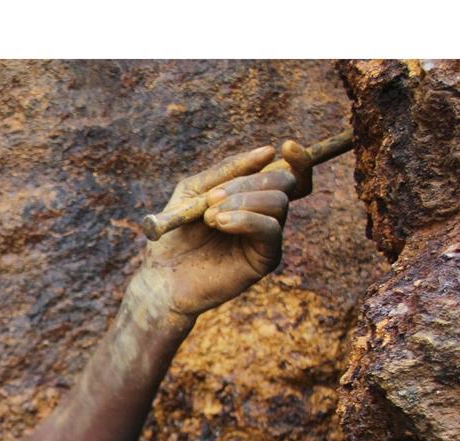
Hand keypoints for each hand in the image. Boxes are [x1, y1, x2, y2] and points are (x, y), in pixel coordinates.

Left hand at [137, 142, 312, 319]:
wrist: (162, 276)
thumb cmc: (174, 234)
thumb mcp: (194, 191)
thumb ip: (227, 171)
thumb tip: (269, 152)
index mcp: (251, 196)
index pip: (288, 172)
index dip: (297, 158)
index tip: (288, 145)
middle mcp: (264, 214)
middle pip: (284, 182)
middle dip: (249, 182)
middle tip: (212, 198)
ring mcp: (267, 237)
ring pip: (279, 203)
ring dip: (242, 201)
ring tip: (210, 217)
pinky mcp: (265, 259)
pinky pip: (270, 229)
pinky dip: (246, 219)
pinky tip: (221, 224)